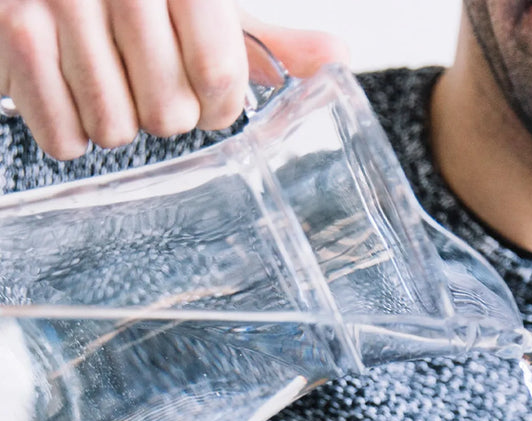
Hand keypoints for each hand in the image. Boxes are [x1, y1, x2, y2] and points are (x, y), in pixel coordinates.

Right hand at [0, 1, 347, 159]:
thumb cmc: (123, 0)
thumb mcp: (198, 7)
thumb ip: (264, 40)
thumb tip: (337, 60)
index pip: (219, 77)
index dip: (217, 106)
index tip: (207, 98)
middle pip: (169, 113)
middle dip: (163, 114)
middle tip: (143, 82)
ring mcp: (58, 1)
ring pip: (115, 128)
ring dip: (113, 122)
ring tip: (103, 81)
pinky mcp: (9, 30)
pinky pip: (62, 135)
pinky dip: (67, 130)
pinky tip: (67, 92)